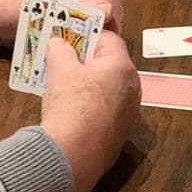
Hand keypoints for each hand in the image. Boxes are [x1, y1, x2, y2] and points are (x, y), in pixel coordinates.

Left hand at [0, 0, 125, 46]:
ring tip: (86, 55)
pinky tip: (75, 52)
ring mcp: (72, 1)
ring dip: (93, 36)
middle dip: (104, 29)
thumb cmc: (6, 9)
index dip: (113, 18)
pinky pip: (82, 26)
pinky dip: (81, 39)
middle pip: (106, 8)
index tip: (107, 42)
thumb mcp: (40, 10)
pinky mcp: (65, 16)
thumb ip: (72, 8)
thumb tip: (108, 9)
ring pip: (96, 20)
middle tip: (96, 52)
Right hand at [38, 30, 139, 191]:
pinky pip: (108, 108)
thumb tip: (58, 43)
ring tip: (64, 87)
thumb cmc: (70, 105)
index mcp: (122, 67)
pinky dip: (93, 105)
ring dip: (90, 84)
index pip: (109, 39)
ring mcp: (130, 111)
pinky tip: (73, 111)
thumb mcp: (59, 70)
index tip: (69, 42)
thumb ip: (60, 50)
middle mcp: (133, 87)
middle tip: (64, 63)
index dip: (87, 37)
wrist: (72, 154)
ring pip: (109, 87)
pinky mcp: (122, 131)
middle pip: (111, 64)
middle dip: (87, 61)